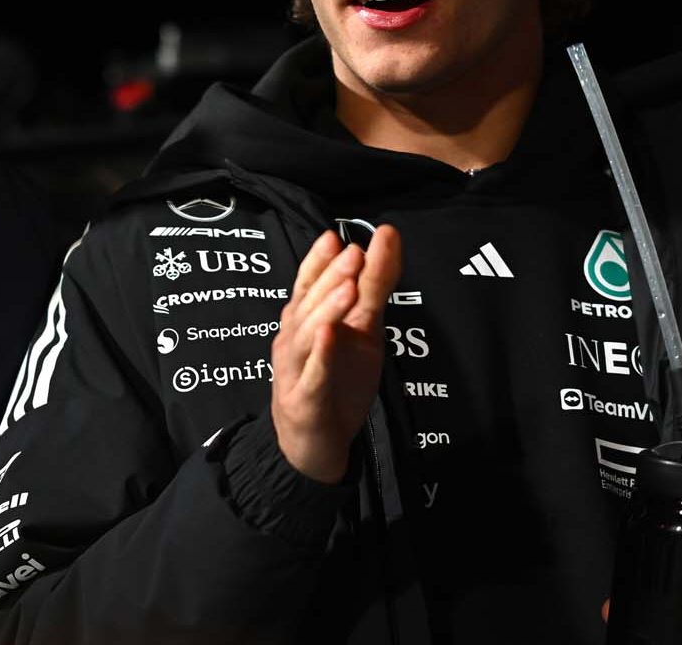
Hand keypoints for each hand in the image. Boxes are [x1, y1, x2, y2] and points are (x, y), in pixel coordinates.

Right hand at [270, 226, 401, 482]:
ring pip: (306, 335)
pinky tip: (329, 334)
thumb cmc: (335, 380)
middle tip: (353, 253)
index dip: (320, 260)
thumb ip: (373, 287)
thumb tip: (386, 238)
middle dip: (330, 277)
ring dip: (325, 309)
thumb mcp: (362, 329)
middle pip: (308, 304)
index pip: (307, 284)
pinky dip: (319, 354)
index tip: (336, 237)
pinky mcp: (305, 400)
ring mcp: (296, 370)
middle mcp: (294, 340)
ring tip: (348, 287)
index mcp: (305, 321)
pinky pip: (311, 375)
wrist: (314, 443)